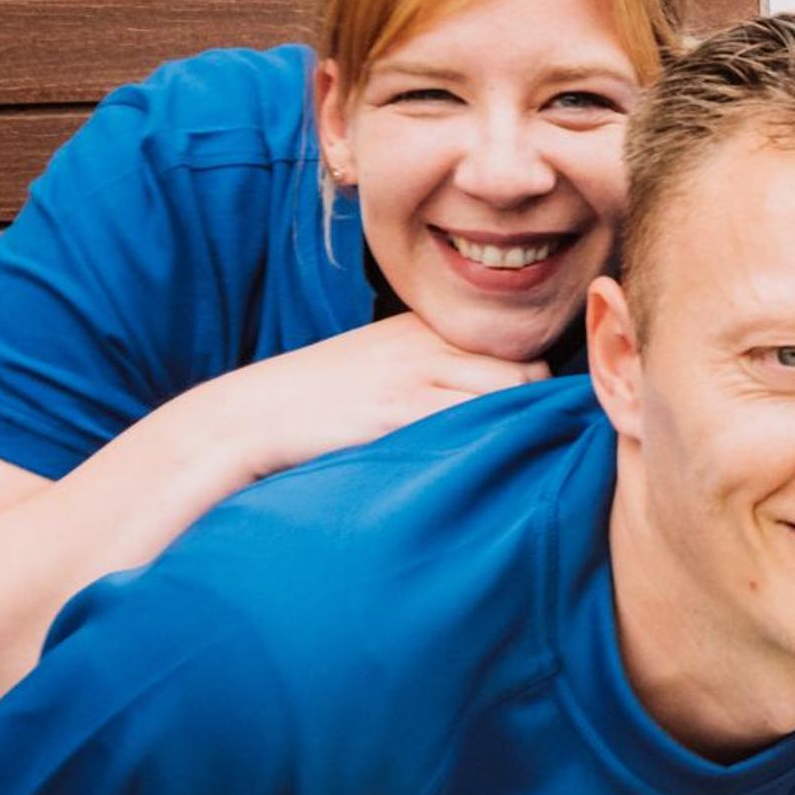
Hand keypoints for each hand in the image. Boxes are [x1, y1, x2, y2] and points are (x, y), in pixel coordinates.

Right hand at [200, 313, 542, 485]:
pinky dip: (492, 443)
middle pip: (526, 368)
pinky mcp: (401, 407)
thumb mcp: (384, 362)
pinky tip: (485, 467)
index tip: (538, 419)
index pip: (515, 345)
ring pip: (511, 390)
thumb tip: (496, 397)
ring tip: (514, 461)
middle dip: (539, 408)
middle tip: (534, 447)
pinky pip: (474, 419)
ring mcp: (416, 372)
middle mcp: (429, 340)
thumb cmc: (323, 399)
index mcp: (427, 326)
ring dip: (522, 428)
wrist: (255, 413)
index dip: (535, 386)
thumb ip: (435, 367)